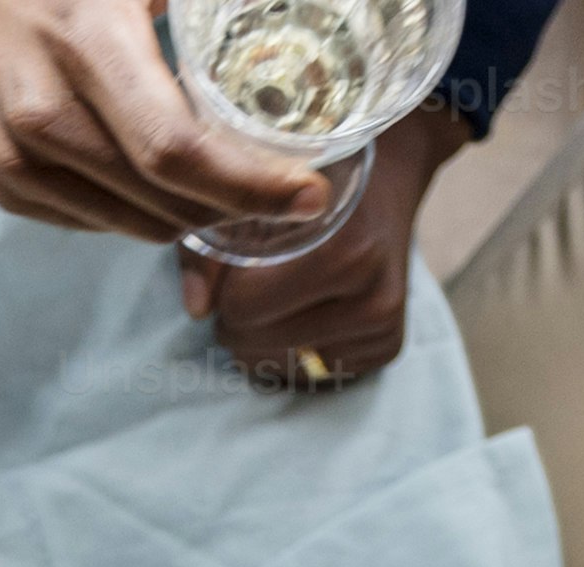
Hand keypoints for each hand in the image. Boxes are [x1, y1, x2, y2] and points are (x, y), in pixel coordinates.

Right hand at [0, 0, 323, 238]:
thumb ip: (205, 6)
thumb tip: (293, 6)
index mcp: (85, 46)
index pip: (175, 148)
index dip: (248, 182)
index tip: (307, 190)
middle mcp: (41, 114)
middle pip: (162, 197)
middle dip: (236, 203)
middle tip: (288, 189)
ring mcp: (16, 158)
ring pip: (135, 222)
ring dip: (191, 212)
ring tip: (227, 180)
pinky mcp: (6, 182)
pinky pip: (98, 222)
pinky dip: (143, 208)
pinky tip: (159, 175)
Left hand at [180, 99, 459, 387]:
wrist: (385, 177)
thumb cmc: (309, 186)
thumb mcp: (256, 199)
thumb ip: (210, 249)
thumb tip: (195, 309)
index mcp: (346, 251)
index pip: (243, 306)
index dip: (224, 289)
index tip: (231, 268)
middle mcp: (372, 294)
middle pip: (254, 342)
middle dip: (238, 318)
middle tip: (250, 284)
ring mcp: (384, 324)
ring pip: (277, 363)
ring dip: (262, 337)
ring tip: (276, 296)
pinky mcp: (387, 345)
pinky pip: (310, 371)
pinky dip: (296, 348)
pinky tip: (306, 312)